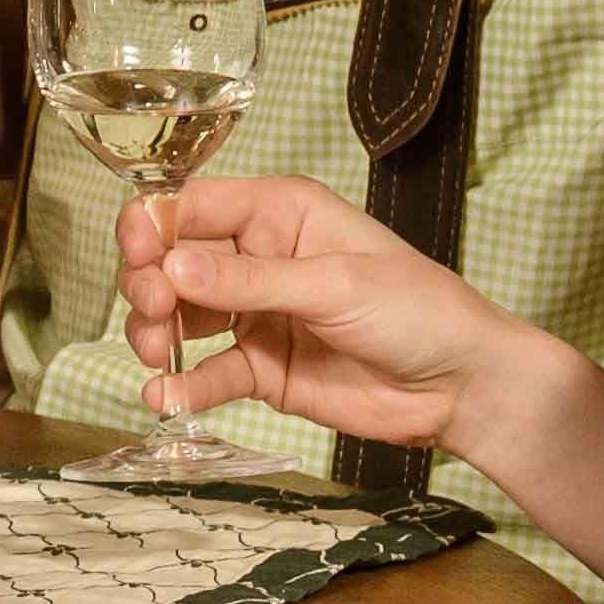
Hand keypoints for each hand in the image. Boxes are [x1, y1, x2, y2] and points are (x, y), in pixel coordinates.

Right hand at [117, 172, 524, 449]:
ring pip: (176, 316)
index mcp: (277, 212)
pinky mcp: (259, 368)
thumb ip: (251, 281)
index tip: (140, 258)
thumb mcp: (336, 285)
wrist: (462, 388)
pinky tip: (165, 398)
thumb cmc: (419, 312)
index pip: (192, 205)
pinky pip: (206, 373)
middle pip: (170, 260)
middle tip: (155, 314)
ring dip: (154, 334)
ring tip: (157, 356)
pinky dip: (180, 386)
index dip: (153, 226)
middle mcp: (255, 257)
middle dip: (147, 284)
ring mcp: (253, 314)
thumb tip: (171, 269)